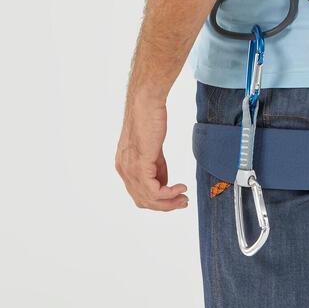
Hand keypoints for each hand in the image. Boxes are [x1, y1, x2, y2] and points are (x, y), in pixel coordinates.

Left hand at [115, 93, 189, 210]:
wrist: (146, 101)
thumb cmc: (149, 118)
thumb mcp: (153, 148)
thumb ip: (157, 167)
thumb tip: (164, 183)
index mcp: (124, 166)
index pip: (139, 193)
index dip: (158, 200)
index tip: (175, 198)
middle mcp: (124, 170)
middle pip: (143, 201)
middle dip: (165, 206)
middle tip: (182, 202)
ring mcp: (130, 169)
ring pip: (149, 199)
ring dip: (169, 202)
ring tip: (184, 198)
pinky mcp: (140, 165)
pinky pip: (154, 190)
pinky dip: (169, 193)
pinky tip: (180, 188)